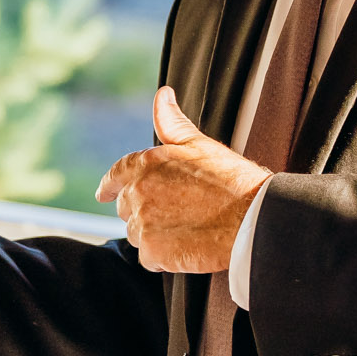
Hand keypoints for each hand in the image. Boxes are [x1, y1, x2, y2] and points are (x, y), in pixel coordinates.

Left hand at [97, 87, 271, 273]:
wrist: (252, 217)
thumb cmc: (233, 181)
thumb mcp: (200, 145)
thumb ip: (172, 124)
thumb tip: (162, 97)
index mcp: (147, 164)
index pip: (117, 173)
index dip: (109, 184)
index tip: (104, 193)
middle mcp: (139, 192)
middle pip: (127, 208)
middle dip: (145, 211)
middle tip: (176, 215)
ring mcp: (143, 222)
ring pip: (137, 234)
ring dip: (155, 235)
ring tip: (187, 230)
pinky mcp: (152, 250)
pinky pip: (149, 259)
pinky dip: (164, 258)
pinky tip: (187, 248)